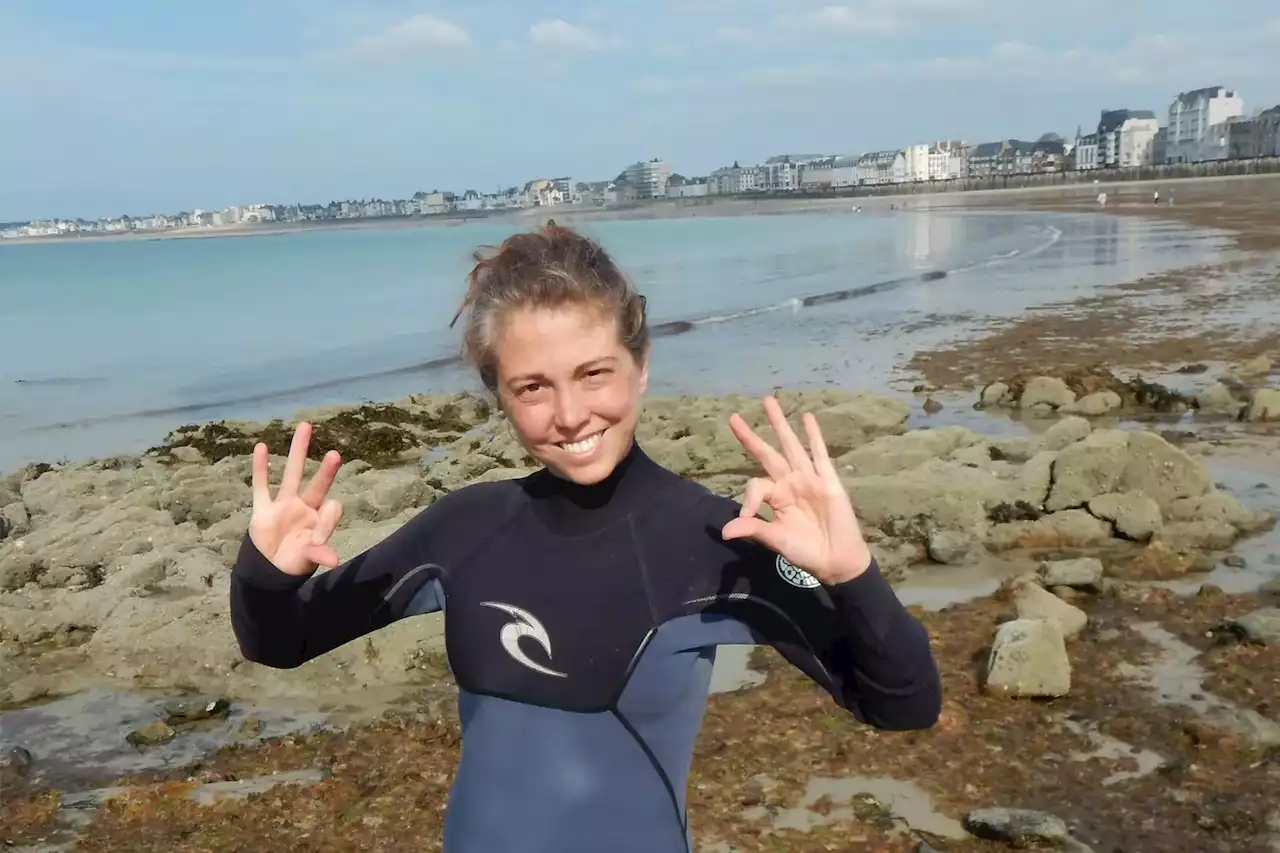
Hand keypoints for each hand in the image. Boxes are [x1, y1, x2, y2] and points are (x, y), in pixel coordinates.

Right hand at [249, 422, 344, 574]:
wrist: (269, 567)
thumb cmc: (294, 560)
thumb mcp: (307, 559)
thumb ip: (318, 554)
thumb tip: (334, 560)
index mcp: (319, 519)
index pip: (330, 510)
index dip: (328, 520)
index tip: (319, 540)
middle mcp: (304, 507)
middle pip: (317, 484)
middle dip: (326, 471)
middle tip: (335, 454)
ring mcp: (284, 505)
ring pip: (292, 474)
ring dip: (298, 452)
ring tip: (306, 426)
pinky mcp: (263, 509)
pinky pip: (261, 485)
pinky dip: (261, 467)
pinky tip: (262, 446)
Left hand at [721, 396, 871, 584]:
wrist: (837, 560)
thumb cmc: (805, 551)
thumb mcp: (776, 539)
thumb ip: (754, 529)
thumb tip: (725, 532)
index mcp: (775, 497)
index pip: (755, 485)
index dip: (747, 498)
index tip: (745, 516)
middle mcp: (789, 483)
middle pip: (767, 453)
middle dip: (752, 436)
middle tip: (733, 418)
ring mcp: (809, 478)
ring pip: (791, 446)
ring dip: (779, 424)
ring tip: (768, 401)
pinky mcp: (828, 480)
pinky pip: (819, 454)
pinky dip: (813, 436)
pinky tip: (806, 417)